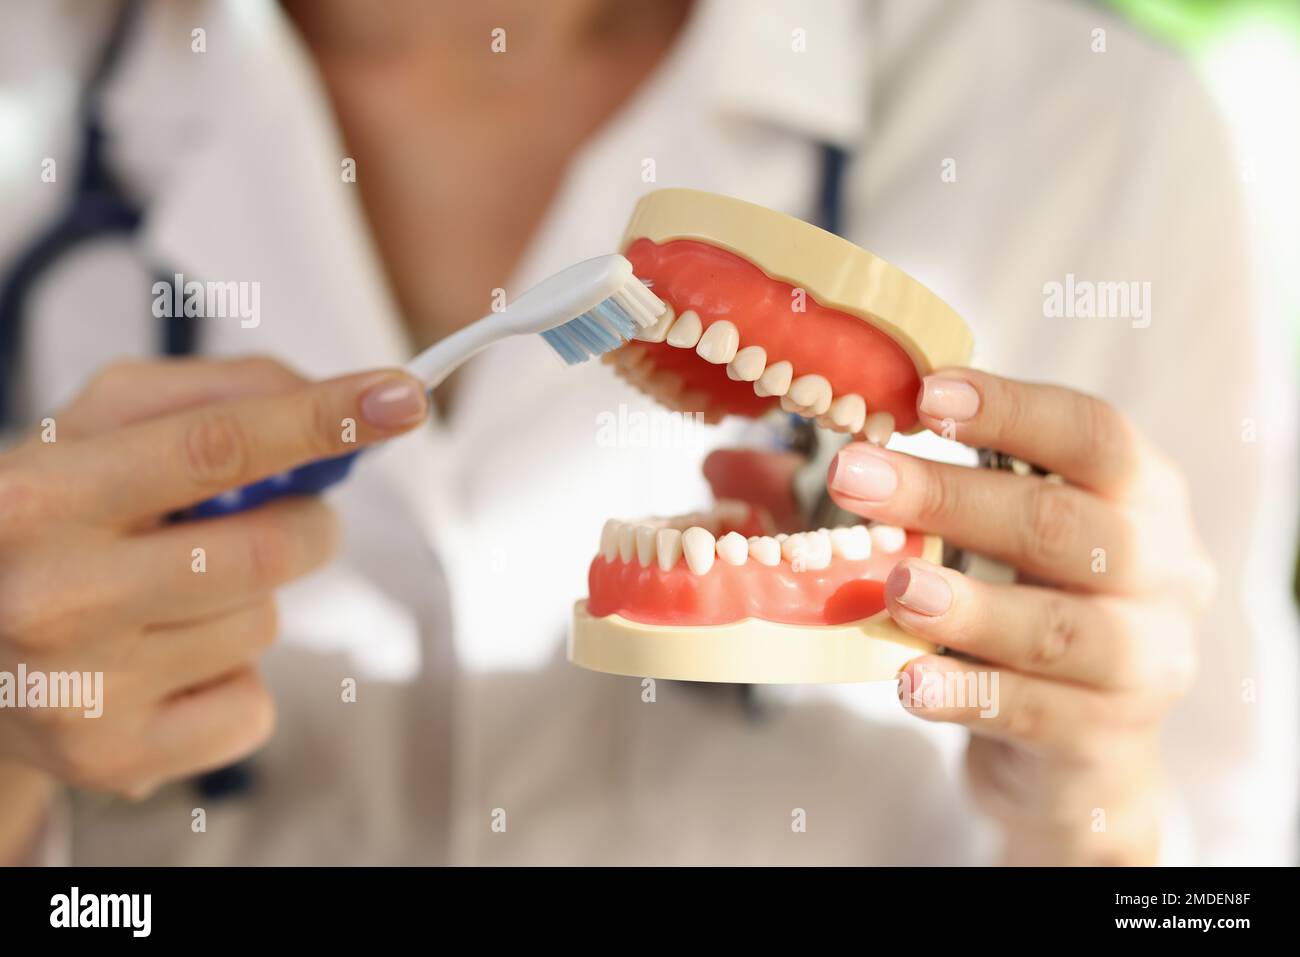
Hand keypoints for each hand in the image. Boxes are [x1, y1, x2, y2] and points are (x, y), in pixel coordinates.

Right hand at [0, 357, 427, 815]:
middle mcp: (52, 597)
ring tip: (171, 598)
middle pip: (267, 548)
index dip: (320, 418)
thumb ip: (209, 395)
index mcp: (41, 497)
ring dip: (250, 601)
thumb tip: (329, 397)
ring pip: (262, 624)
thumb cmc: (55, 523)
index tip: (401, 395)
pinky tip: (166, 667)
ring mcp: (82, 691)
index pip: (214, 446)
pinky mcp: (115, 760)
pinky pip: (253, 707)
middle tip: (280, 515)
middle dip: (305, 523)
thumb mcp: (97, 433)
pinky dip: (234, 679)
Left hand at [827, 369, 1214, 864]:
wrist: (1083, 747)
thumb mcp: (968, 542)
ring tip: (892, 586)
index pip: (1092, 434)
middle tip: (854, 476)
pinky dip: (969, 693)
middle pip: (1063, 524)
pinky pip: (1037, 712)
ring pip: (1058, 626)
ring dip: (968, 603)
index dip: (1013, 409)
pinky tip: (908, 683)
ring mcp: (1144, 658)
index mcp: (1135, 494)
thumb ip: (862, 497)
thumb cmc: (1019, 606)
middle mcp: (1161, 569)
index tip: (926, 393)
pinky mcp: (1107, 736)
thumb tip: (726, 465)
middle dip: (953, 498)